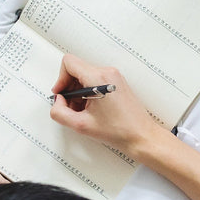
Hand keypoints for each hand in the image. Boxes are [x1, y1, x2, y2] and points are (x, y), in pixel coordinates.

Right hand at [49, 54, 167, 157]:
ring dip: (78, 93)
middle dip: (69, 89)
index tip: (61, 94)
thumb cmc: (119, 131)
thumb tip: (57, 101)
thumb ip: (59, 112)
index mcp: (99, 79)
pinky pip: (95, 81)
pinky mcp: (117, 83)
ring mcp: (114, 76)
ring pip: (85, 76)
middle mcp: (108, 73)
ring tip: (83, 112)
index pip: (69, 63)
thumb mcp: (81, 125)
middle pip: (76, 70)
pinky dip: (88, 93)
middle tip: (71, 108)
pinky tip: (92, 110)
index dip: (60, 79)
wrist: (141, 136)